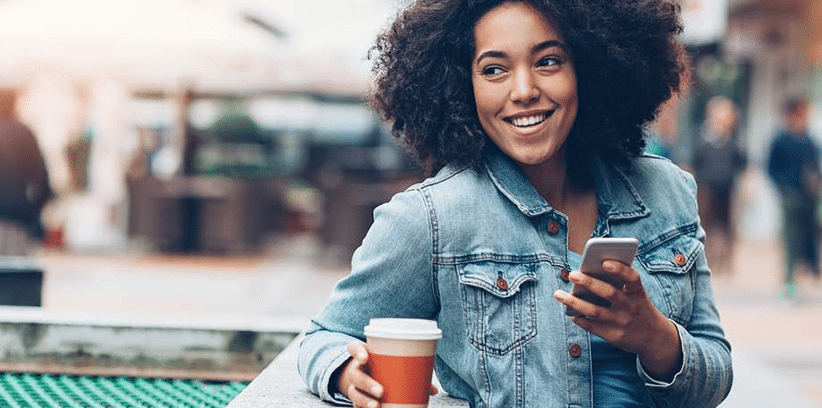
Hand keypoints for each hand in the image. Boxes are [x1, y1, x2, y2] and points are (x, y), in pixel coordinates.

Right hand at [337, 341, 438, 407]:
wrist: (367, 376)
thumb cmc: (385, 366)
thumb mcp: (395, 363)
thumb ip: (412, 371)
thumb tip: (433, 389)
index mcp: (364, 354)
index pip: (354, 347)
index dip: (357, 351)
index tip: (365, 357)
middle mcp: (356, 369)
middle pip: (355, 374)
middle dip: (367, 383)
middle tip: (381, 391)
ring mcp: (355, 385)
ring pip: (354, 392)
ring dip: (364, 400)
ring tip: (376, 406)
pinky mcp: (357, 399)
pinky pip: (356, 405)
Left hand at [553, 260, 681, 380]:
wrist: (656, 338)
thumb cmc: (638, 307)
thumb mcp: (636, 295)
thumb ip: (619, 285)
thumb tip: (587, 275)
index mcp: (639, 293)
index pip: (632, 278)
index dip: (620, 269)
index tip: (605, 261)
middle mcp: (632, 307)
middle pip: (608, 293)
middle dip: (589, 282)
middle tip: (571, 274)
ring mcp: (623, 323)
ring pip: (594, 311)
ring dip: (574, 302)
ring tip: (558, 294)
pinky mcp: (615, 336)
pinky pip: (592, 326)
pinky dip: (579, 318)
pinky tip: (569, 312)